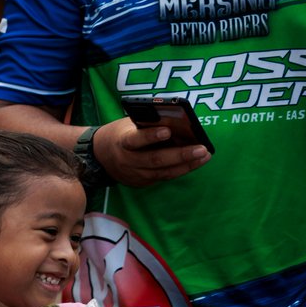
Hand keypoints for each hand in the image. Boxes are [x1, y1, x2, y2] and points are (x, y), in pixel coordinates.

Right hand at [93, 117, 210, 186]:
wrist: (101, 156)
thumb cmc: (122, 135)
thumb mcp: (128, 126)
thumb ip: (147, 125)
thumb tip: (176, 124)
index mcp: (122, 142)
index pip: (135, 140)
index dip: (150, 136)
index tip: (167, 131)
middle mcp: (127, 161)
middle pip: (155, 160)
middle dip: (180, 155)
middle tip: (201, 148)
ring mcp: (134, 174)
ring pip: (163, 172)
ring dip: (186, 164)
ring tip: (205, 155)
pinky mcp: (141, 182)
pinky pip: (164, 177)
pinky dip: (181, 169)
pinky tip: (195, 162)